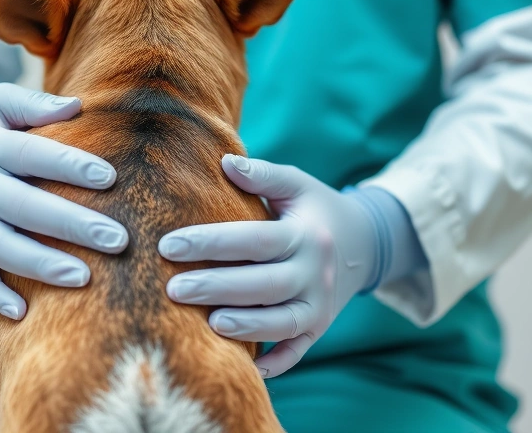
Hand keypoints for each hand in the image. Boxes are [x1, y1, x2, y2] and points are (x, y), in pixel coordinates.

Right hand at [0, 83, 127, 319]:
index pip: (30, 155)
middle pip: (22, 207)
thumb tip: (78, 106)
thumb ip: (35, 104)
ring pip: (0, 247)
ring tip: (85, 277)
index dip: (69, 166)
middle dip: (70, 225)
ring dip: (41, 265)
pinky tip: (23, 312)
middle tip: (117, 239)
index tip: (110, 178)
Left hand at [159, 155, 380, 377]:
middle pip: (265, 285)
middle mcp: (316, 273)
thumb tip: (224, 162)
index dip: (212, 242)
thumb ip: (263, 174)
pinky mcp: (318, 329)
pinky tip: (247, 368)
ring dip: (247, 327)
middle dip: (217, 288)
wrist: (364, 244)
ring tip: (208, 325)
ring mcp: (320, 307)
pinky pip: (297, 352)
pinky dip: (276, 364)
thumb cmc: (313, 210)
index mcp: (306, 235)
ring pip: (283, 323)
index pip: (254, 240)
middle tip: (172, 289)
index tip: (168, 245)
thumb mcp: (297, 184)